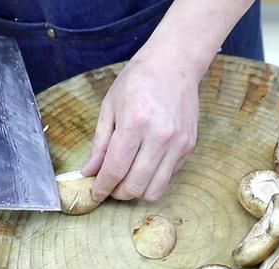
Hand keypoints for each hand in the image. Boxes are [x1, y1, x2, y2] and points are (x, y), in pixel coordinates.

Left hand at [82, 56, 198, 202]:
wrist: (174, 64)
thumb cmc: (138, 81)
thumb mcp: (110, 107)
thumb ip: (100, 144)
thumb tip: (90, 172)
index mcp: (135, 123)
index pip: (115, 170)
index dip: (102, 188)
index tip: (94, 194)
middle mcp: (160, 136)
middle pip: (135, 186)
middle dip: (118, 193)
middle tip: (109, 186)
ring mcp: (178, 144)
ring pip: (154, 190)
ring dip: (137, 192)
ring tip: (127, 181)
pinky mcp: (189, 147)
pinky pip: (168, 177)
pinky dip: (153, 179)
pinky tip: (144, 165)